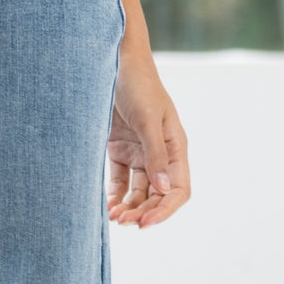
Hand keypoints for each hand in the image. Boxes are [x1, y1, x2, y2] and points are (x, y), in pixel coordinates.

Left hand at [107, 51, 190, 228]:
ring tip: (112, 217)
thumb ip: (155, 155)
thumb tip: (164, 190)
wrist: (112, 60)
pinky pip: (119, 181)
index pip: (178, 190)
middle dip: (143, 211)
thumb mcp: (148, 119)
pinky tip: (105, 206)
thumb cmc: (138, 84)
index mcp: (175, 147)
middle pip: (157, 195)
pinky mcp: (118, 150)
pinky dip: (114, 196)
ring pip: (137, 192)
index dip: (165, 210)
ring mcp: (138, 153)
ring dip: (128, 207)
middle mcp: (159, 154)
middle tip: (123, 222)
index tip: (145, 222)